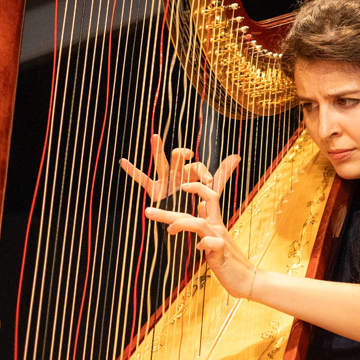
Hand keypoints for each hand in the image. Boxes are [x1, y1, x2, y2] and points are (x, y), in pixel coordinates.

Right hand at [119, 134, 240, 202]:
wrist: (184, 223)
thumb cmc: (195, 203)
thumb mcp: (211, 189)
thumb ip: (222, 174)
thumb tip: (237, 156)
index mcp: (190, 174)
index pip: (196, 166)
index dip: (203, 172)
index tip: (209, 182)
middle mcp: (177, 174)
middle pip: (179, 158)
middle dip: (183, 154)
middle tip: (187, 154)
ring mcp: (164, 181)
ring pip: (161, 162)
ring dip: (158, 149)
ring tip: (155, 136)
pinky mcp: (154, 190)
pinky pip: (142, 179)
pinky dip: (133, 171)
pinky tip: (123, 161)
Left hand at [144, 181, 255, 298]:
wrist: (249, 279)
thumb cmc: (230, 263)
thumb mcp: (218, 240)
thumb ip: (209, 223)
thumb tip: (202, 207)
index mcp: (216, 225)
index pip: (210, 198)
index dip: (198, 188)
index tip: (184, 186)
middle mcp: (218, 229)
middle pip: (197, 209)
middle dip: (169, 211)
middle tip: (148, 211)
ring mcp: (220, 240)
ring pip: (199, 223)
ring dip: (180, 223)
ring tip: (168, 230)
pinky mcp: (222, 254)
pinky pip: (212, 244)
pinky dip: (203, 244)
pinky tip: (197, 248)